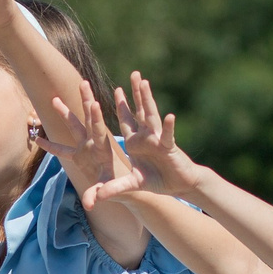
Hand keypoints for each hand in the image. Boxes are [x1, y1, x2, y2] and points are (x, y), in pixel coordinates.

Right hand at [30, 72, 129, 204]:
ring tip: (54, 99)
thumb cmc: (121, 187)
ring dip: (65, 113)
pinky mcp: (79, 157)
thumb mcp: (111, 190)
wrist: (122, 189)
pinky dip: (50, 146)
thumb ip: (100, 193)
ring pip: (74, 127)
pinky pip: (61, 150)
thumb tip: (90, 203)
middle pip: (88, 118)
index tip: (93, 102)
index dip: (95, 117)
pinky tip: (38, 139)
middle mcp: (94, 143)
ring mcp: (85, 148)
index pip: (99, 130)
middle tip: (83, 82)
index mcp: (103, 148)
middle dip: (86, 100)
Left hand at [87, 73, 211, 204]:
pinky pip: (167, 136)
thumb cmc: (155, 181)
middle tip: (134, 74)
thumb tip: (94, 199)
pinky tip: (170, 116)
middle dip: (134, 94)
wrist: (178, 185)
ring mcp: (157, 140)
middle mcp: (144, 137)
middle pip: (137, 112)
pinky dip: (168, 127)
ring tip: (144, 83)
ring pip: (151, 116)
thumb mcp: (131, 184)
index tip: (113, 90)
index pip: (125, 121)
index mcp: (134, 142)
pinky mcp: (168, 147)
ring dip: (147, 100)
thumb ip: (113, 188)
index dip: (119, 106)